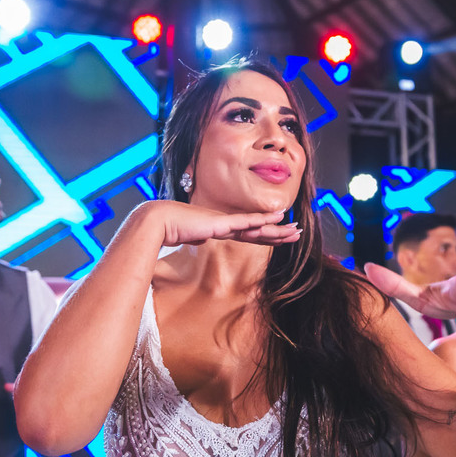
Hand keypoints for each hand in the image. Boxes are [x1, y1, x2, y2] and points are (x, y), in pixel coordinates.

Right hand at [145, 200, 301, 246]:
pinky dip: (265, 220)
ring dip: (279, 229)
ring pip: (259, 227)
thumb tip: (198, 238)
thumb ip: (195, 237)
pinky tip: (278, 218)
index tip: (279, 236)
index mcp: (219, 228)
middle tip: (297, 232)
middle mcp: (226, 223)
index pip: (247, 234)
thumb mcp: (187, 237)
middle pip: (258, 230)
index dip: (265, 235)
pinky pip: (248, 222)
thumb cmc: (168, 229)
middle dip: (279, 232)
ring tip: (296, 230)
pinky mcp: (223, 222)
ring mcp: (226, 221)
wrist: (158, 221)